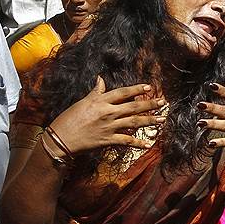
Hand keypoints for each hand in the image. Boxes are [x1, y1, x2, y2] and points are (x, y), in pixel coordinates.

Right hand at [48, 77, 165, 154]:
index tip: (149, 87)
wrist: (61, 138)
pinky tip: (148, 143)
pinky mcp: (108, 140)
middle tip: (163, 103)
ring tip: (161, 119)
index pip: (123, 92)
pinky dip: (138, 143)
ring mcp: (109, 127)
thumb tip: (100, 79)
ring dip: (149, 121)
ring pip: (133, 122)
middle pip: (133, 106)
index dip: (136, 89)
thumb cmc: (69, 118)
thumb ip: (95, 92)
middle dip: (150, 104)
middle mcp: (107, 112)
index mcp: (101, 101)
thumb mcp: (82, 101)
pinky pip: (126, 141)